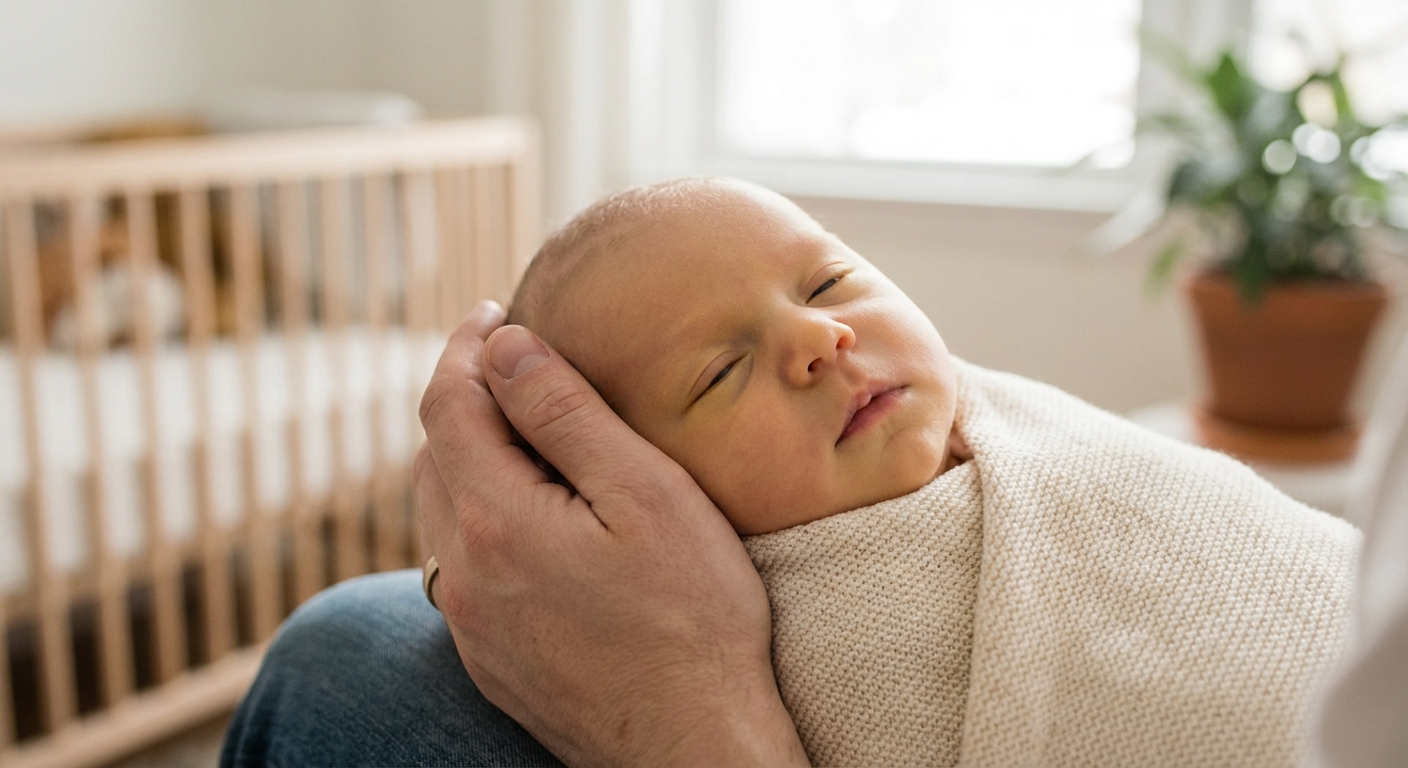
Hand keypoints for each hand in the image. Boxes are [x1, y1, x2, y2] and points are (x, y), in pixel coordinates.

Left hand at [416, 301, 807, 766]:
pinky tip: (527, 514)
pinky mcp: (486, 658)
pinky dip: (478, 515)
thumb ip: (563, 412)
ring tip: (519, 426)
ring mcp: (467, 624)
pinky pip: (458, 564)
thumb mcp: (645, 494)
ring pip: (440, 512)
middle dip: (465, 395)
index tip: (498, 312)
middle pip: (433, 454)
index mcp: (492, 519)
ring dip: (466, 456)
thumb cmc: (692, 619)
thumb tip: (504, 344)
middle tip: (513, 358)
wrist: (693, 750)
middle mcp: (458, 574)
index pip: (447, 403)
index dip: (467, 347)